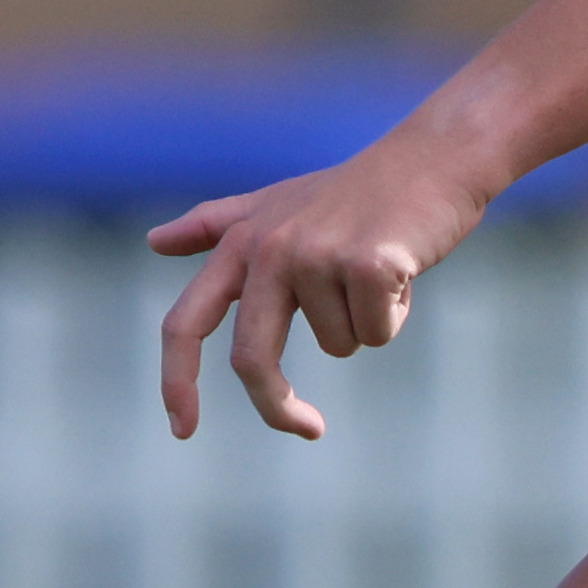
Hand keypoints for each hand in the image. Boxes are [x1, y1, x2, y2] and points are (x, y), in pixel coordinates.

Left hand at [146, 129, 488, 444]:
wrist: (434, 157)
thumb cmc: (357, 190)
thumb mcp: (277, 203)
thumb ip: (215, 225)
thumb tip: (153, 241)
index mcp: (241, 241)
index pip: (186, 321)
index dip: (176, 381)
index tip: (183, 430)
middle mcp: (270, 248)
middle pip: (253, 360)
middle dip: (279, 407)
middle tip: (311, 429)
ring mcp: (317, 254)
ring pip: (339, 346)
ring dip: (368, 323)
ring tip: (379, 269)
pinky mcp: (366, 264)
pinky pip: (377, 333)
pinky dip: (397, 314)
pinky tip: (404, 268)